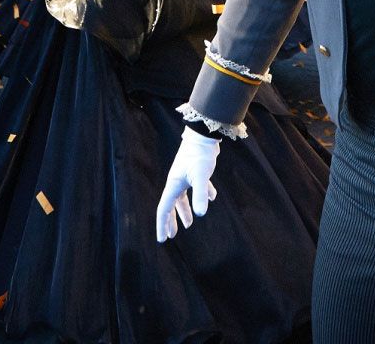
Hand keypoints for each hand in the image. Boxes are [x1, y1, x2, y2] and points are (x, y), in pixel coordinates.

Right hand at [156, 127, 220, 242]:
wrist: (204, 134)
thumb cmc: (200, 154)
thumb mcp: (201, 175)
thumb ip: (200, 194)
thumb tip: (201, 214)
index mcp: (174, 184)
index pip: (164, 208)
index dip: (162, 224)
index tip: (162, 239)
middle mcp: (177, 181)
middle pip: (171, 204)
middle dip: (171, 220)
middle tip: (172, 235)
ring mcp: (186, 176)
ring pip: (183, 198)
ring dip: (185, 211)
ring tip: (190, 223)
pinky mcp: (196, 171)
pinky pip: (197, 187)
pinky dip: (203, 194)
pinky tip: (212, 197)